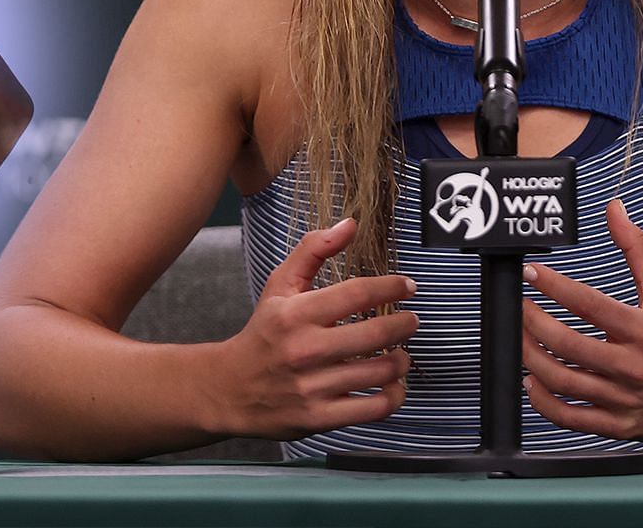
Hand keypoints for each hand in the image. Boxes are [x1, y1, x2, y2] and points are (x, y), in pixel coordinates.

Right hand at [214, 217, 417, 439]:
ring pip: (380, 372)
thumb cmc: (264, 332)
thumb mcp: (280, 286)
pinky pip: (374, 408)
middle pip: (375, 334)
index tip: (408, 286)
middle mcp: (305, 349)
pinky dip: (394, 395)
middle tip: (411, 321)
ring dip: (401, 360)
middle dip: (405, 325)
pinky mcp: (320, 417)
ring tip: (400, 353)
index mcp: (295, 313)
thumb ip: (313, 251)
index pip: (356, 294)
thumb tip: (350, 225)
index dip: (391, 287)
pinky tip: (393, 384)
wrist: (231, 388)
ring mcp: (313, 386)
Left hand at [521, 198, 642, 440]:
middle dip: (532, 322)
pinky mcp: (617, 425)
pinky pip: (570, 417)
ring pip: (562, 380)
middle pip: (568, 345)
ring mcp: (623, 399)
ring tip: (516, 336)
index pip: (590, 304)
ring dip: (529, 358)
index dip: (554, 286)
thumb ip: (637, 248)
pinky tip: (531, 380)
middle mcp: (633, 366)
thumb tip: (614, 208)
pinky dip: (543, 401)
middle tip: (516, 305)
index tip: (530, 272)